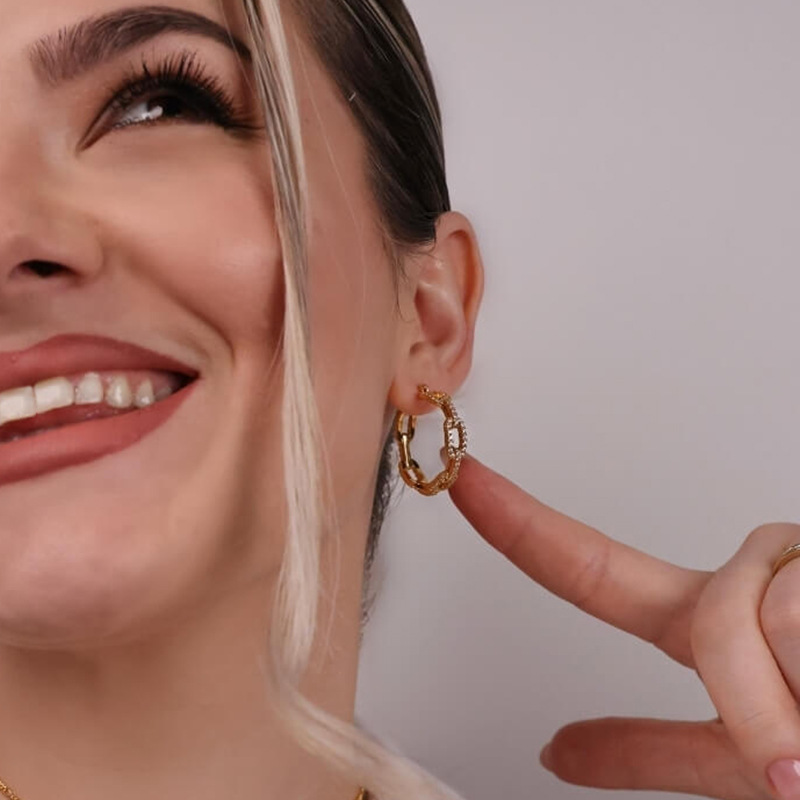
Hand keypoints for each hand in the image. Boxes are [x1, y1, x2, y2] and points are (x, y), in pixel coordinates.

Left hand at [447, 454, 799, 799]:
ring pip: (761, 628)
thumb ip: (657, 747)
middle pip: (705, 618)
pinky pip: (793, 612)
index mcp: (715, 629)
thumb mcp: (752, 763)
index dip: (523, 525)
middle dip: (750, 691)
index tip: (464, 482)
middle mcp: (758, 586)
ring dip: (798, 712)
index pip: (595, 570)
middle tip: (799, 760)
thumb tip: (551, 750)